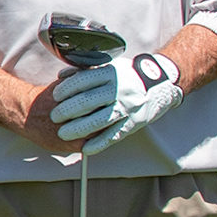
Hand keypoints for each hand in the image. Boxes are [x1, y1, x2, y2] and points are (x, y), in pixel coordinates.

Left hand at [50, 49, 183, 152]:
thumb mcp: (111, 67)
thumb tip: (62, 75)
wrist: (161, 83)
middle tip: (54, 117)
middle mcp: (119, 90)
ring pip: (99, 120)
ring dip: (79, 129)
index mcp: (112, 73)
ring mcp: (128, 107)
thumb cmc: (129, 76)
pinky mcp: (135, 122)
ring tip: (63, 133)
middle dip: (68, 110)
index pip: (84, 80)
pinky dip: (99, 143)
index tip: (55, 96)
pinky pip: (114, 135)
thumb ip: (87, 71)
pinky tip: (85, 149)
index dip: (67, 88)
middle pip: (89, 101)